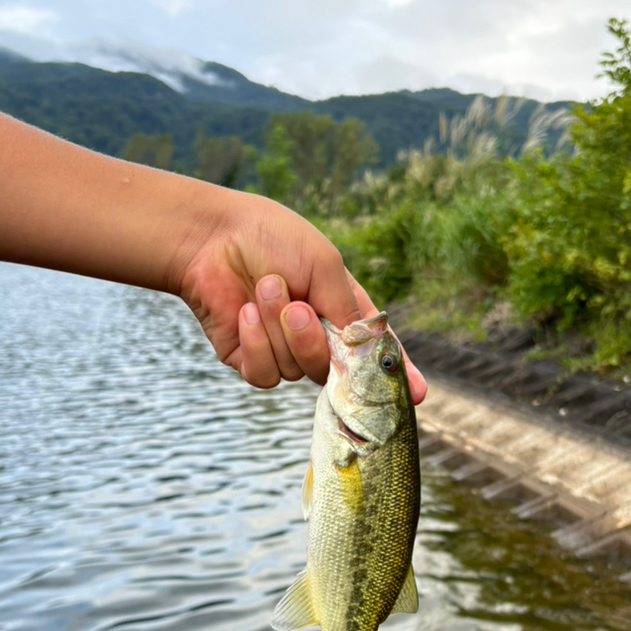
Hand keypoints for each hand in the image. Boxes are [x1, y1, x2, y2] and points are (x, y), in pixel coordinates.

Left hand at [176, 190, 426, 403]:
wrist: (211, 236)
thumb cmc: (270, 238)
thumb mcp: (324, 266)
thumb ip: (348, 312)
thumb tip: (363, 353)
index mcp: (340, 310)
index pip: (373, 351)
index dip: (398, 374)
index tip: (418, 393)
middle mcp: (314, 336)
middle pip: (333, 370)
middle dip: (312, 340)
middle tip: (295, 305)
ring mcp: (282, 351)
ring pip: (295, 370)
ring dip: (277, 327)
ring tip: (262, 288)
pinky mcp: (249, 361)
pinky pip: (265, 375)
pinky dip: (255, 343)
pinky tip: (243, 312)